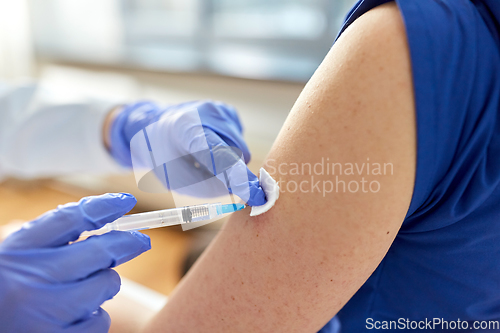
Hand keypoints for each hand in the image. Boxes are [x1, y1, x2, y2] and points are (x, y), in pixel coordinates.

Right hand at [0, 193, 150, 332]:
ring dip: (105, 283)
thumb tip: (106, 216)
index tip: (126, 201)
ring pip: (106, 284)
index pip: (70, 219)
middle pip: (100, 251)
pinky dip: (96, 315)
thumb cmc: (8, 288)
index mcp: (17, 251)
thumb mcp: (16, 257)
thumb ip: (52, 239)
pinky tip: (77, 315)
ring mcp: (45, 314)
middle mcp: (30, 281)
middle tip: (141, 240)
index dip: (105, 207)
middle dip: (127, 242)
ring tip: (86, 287)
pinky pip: (100, 320)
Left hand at [108, 100, 265, 205]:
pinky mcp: (229, 112)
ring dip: (228, 162)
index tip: (253, 193)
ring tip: (202, 157)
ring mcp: (220, 109)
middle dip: (231, 173)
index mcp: (185, 128)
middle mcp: (206, 112)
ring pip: (241, 150)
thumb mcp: (177, 180)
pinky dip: (229, 150)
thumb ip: (209, 188)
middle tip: (208, 175)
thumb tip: (243, 191)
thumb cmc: (166, 158)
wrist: (157, 128)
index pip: (215, 153)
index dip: (235, 174)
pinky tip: (210, 145)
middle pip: (235, 154)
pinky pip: (239, 142)